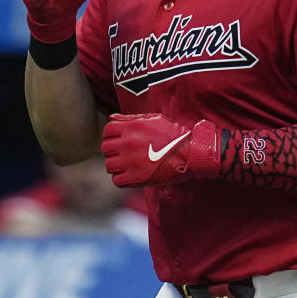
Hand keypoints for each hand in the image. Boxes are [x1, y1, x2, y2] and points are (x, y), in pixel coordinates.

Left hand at [101, 113, 219, 186]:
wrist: (191, 155)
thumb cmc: (174, 135)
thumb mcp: (154, 119)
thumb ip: (130, 118)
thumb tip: (111, 117)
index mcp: (132, 127)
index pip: (107, 130)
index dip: (111, 135)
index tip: (118, 140)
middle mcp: (128, 143)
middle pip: (105, 148)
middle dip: (113, 150)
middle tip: (124, 153)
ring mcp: (131, 161)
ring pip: (109, 165)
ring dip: (116, 165)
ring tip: (128, 164)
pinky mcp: (136, 178)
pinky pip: (117, 180)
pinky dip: (122, 179)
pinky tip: (132, 174)